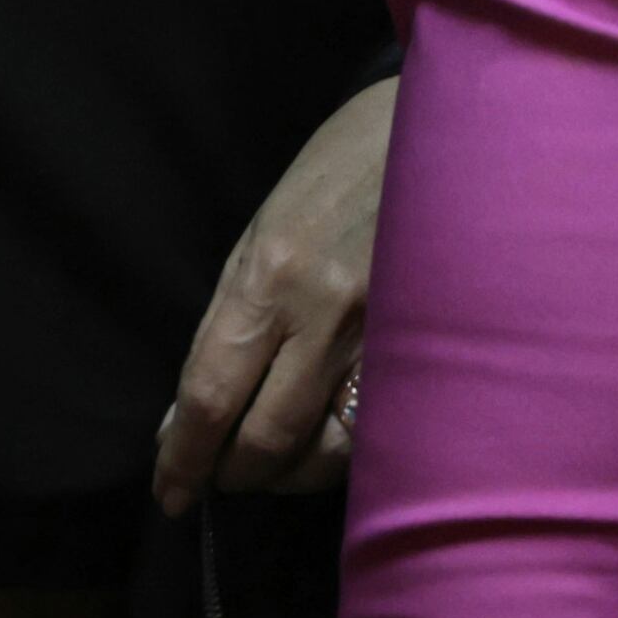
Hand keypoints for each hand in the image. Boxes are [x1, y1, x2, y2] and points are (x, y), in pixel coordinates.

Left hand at [153, 78, 389, 509]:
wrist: (447, 125)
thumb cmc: (343, 166)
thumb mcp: (266, 229)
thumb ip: (231, 318)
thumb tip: (193, 410)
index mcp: (270, 275)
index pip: (211, 396)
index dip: (183, 459)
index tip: (170, 492)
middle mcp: (324, 311)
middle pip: (264, 438)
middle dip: (232, 474)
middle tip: (222, 472)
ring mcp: (383, 331)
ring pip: (326, 449)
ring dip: (289, 472)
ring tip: (276, 460)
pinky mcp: (426, 343)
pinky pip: (378, 426)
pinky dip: (345, 448)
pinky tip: (330, 437)